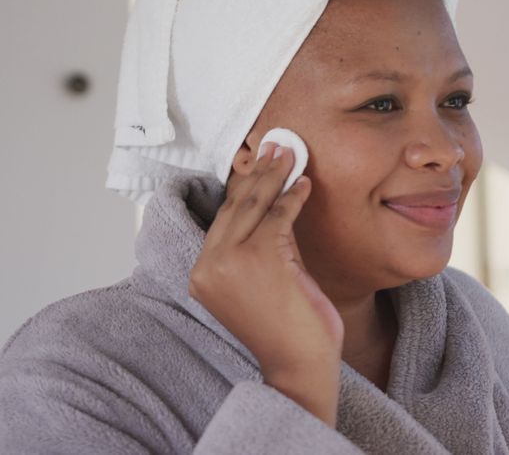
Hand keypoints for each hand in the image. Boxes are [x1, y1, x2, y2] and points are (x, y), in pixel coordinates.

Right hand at [188, 143, 343, 427]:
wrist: (300, 364)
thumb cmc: (290, 330)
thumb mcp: (269, 280)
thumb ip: (266, 246)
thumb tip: (278, 204)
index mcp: (202, 274)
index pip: (223, 218)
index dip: (241, 186)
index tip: (256, 161)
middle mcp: (208, 266)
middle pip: (233, 206)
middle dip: (257, 172)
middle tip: (275, 145)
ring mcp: (229, 262)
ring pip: (252, 206)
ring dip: (274, 176)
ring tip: (290, 153)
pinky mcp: (257, 259)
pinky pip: (276, 217)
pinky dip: (292, 197)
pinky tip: (304, 184)